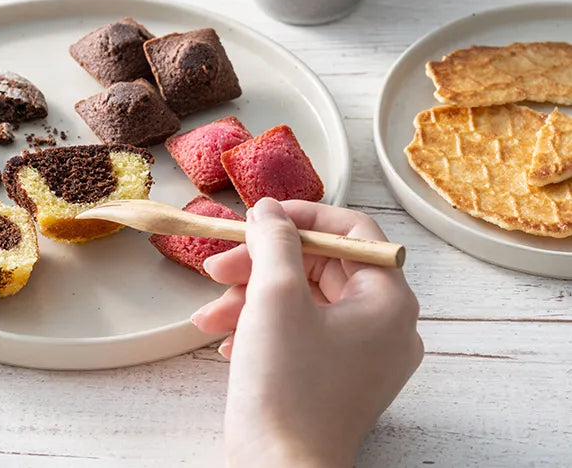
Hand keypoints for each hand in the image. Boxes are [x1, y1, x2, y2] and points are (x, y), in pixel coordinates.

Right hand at [191, 198, 422, 467]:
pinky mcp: (336, 375)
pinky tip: (224, 341)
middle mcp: (385, 324)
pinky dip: (261, 327)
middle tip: (218, 267)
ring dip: (251, 298)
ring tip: (208, 316)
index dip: (303, 216)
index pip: (353, 230)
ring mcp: (362, 353)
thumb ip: (274, 239)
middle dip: (263, 264)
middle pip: (321, 265)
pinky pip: (300, 330)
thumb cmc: (287, 386)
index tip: (260, 217)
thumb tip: (271, 210)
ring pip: (303, 300)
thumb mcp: (275, 295)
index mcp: (389, 299)